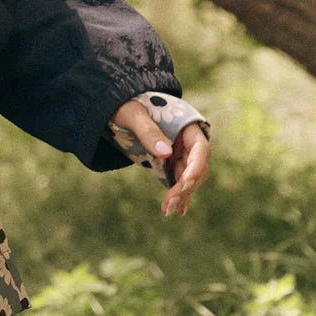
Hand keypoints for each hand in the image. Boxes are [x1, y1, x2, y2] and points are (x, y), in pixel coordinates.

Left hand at [110, 100, 210, 217]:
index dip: (196, 167)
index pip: (200, 148)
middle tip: (170, 203)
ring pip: (188, 178)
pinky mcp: (169, 162)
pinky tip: (178, 210)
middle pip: (196, 167)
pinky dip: (178, 194)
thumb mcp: (133, 114)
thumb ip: (148, 130)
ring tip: (168, 209)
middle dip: (185, 186)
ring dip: (181, 194)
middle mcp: (186, 141)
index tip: (184, 182)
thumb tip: (165, 153)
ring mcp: (179, 153)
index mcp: (185, 125)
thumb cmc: (125, 105)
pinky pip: (178, 180)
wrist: (115, 107)